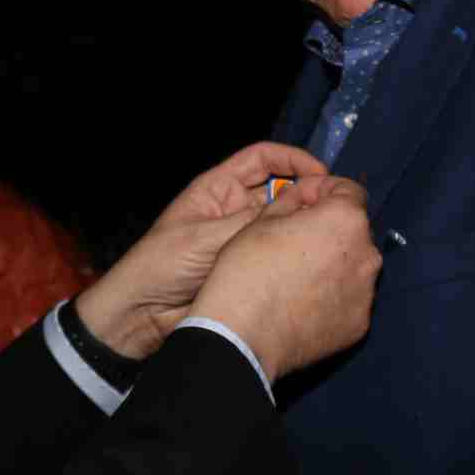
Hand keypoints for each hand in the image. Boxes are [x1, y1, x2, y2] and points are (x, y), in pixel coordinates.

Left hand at [74, 142, 329, 356]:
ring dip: (302, 224)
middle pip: (280, 189)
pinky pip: (277, 253)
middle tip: (332, 207)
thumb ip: (248, 223)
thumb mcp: (204, 237)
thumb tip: (296, 210)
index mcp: (218, 189)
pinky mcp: (248, 267)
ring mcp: (243, 239)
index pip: (262, 160)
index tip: (321, 174)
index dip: (292, 160)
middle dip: (306, 194)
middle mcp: (234, 209)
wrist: (142, 314)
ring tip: (328, 232)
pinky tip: (314, 257)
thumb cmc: (162, 265)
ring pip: (282, 222)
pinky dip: (295, 251)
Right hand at [190, 178, 379, 379]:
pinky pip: (349, 300)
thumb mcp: (263, 220)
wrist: (243, 335)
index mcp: (346, 220)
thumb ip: (293, 200)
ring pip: (354, 267)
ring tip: (298, 276)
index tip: (303, 200)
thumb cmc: (248, 270)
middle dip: (330, 229)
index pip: (350, 191)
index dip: (323, 190)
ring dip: (333, 264)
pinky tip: (303, 303)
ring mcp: (366, 293)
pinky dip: (332, 297)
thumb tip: (302, 197)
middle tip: (296, 239)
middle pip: (354, 231)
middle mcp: (367, 254)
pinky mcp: (359, 324)